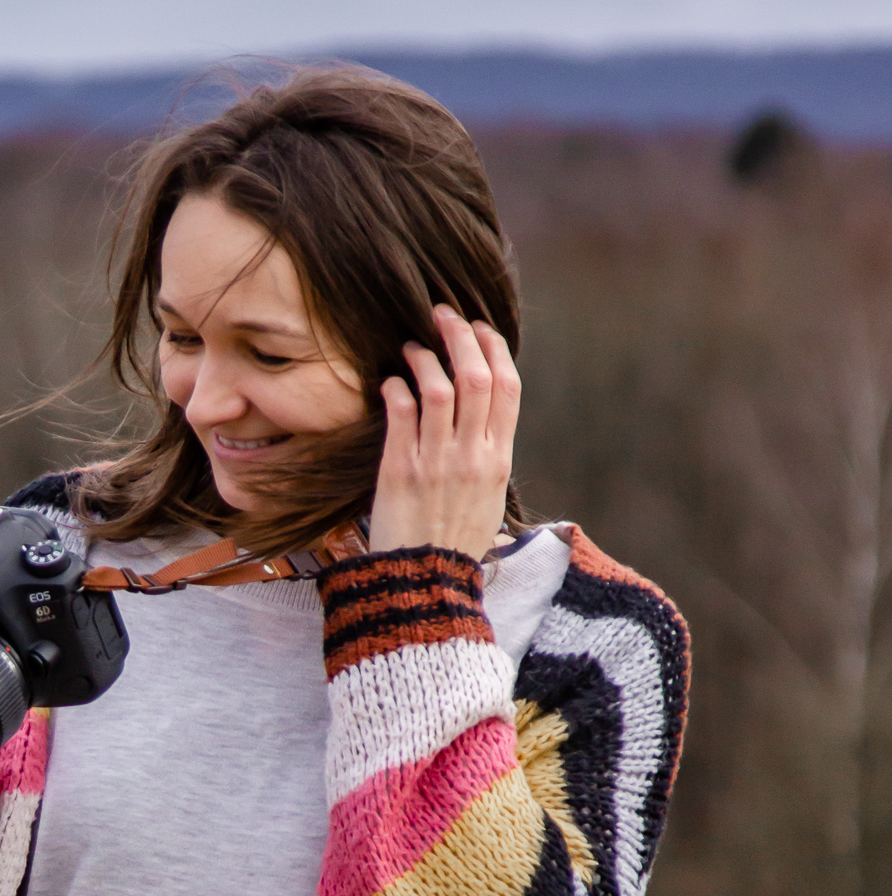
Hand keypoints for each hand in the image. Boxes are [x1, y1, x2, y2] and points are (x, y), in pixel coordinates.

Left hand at [367, 305, 519, 561]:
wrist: (425, 580)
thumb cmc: (454, 540)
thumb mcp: (488, 497)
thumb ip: (487, 456)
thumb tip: (482, 420)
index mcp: (499, 458)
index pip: (507, 388)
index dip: (494, 349)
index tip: (479, 328)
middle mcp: (472, 454)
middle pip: (475, 377)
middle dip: (459, 337)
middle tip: (441, 315)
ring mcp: (436, 460)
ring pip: (437, 388)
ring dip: (423, 357)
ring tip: (410, 346)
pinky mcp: (399, 469)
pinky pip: (400, 413)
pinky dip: (395, 388)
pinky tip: (389, 382)